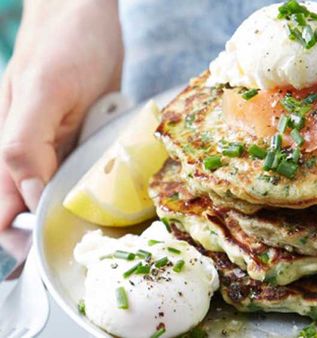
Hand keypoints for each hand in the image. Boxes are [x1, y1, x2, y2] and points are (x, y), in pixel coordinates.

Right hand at [0, 0, 122, 229]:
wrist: (86, 11)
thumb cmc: (65, 43)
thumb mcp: (45, 90)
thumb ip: (26, 144)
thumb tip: (25, 197)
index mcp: (8, 144)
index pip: (5, 207)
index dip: (22, 238)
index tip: (47, 260)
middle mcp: (27, 148)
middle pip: (28, 205)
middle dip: (48, 230)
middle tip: (79, 245)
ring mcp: (54, 143)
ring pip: (57, 190)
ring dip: (73, 209)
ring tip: (95, 228)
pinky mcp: (78, 135)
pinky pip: (81, 169)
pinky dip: (93, 184)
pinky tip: (110, 195)